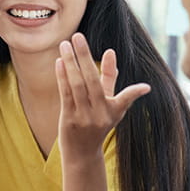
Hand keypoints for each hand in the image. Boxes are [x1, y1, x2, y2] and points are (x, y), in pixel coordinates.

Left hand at [55, 32, 149, 159]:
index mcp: (114, 111)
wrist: (83, 153)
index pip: (125, 96)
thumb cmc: (97, 123)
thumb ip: (110, 78)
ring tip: (65, 44)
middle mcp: (100, 115)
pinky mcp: (69, 120)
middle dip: (85, 57)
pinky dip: (62, 77)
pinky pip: (65, 94)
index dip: (130, 87)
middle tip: (77, 36)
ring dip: (70, 63)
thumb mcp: (109, 104)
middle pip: (92, 81)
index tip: (128, 69)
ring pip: (77, 85)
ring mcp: (84, 118)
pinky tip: (59, 61)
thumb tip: (111, 52)